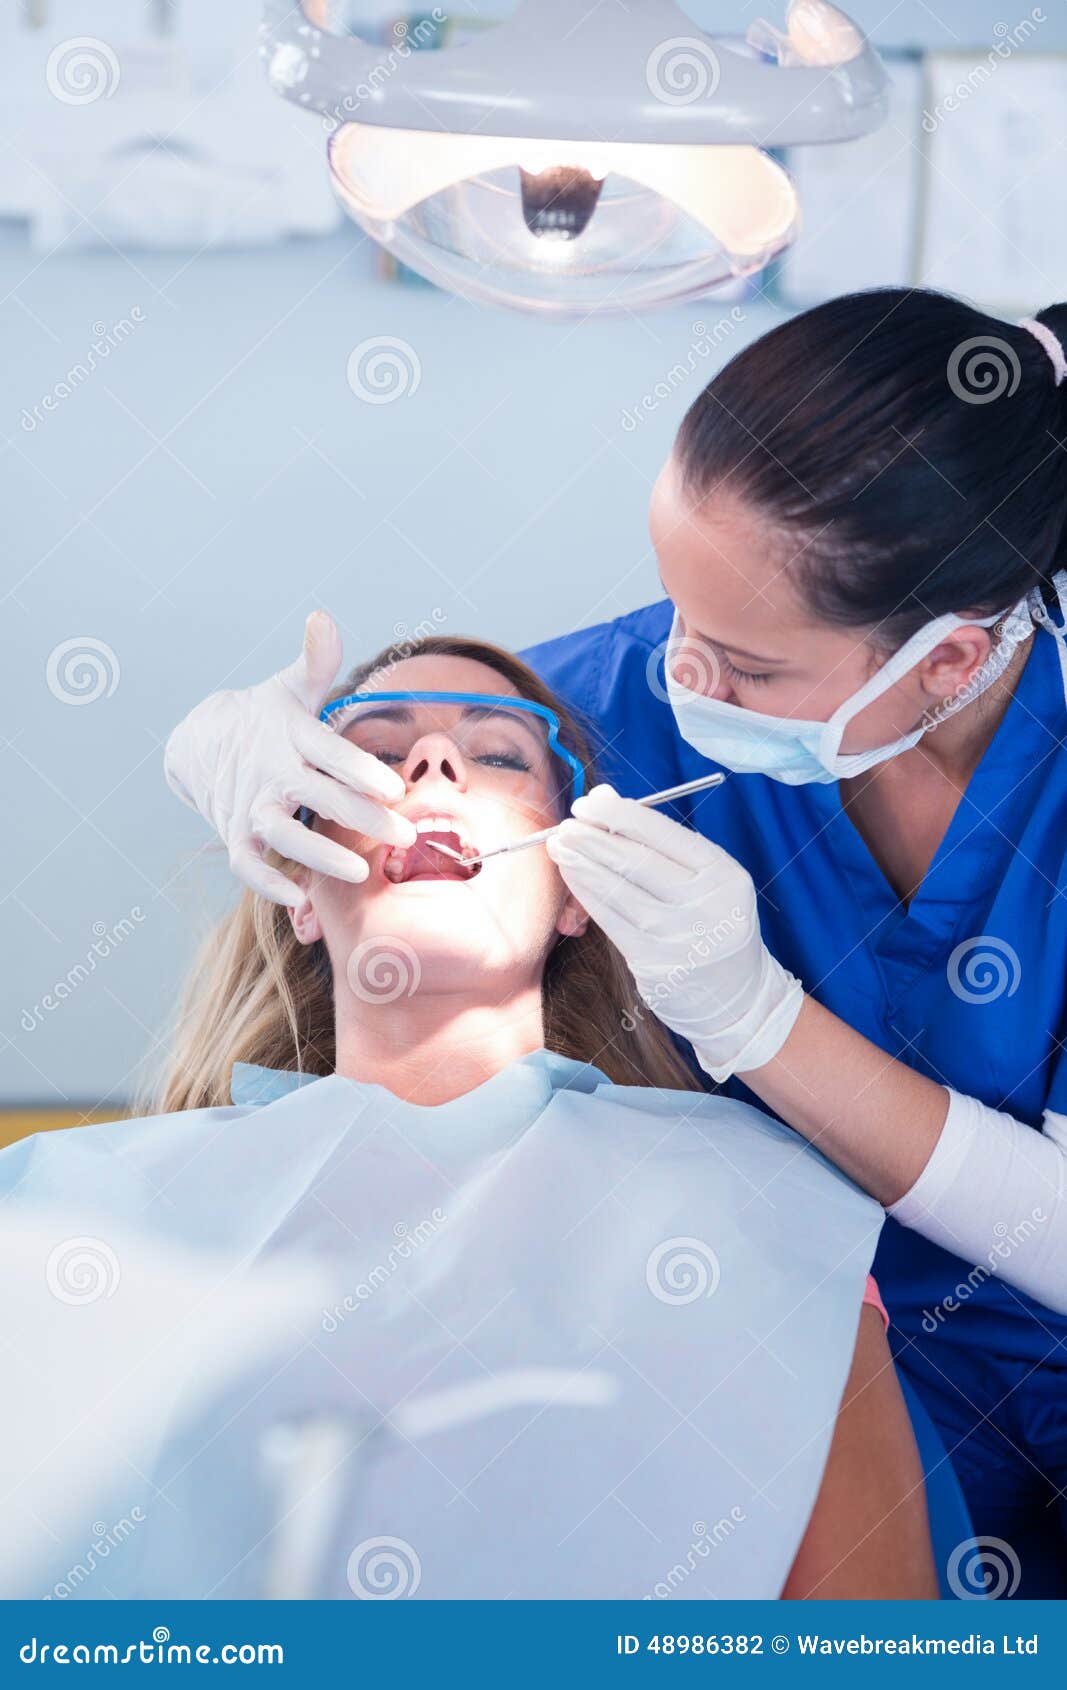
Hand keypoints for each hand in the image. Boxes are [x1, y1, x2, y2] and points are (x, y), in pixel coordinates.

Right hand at [164, 612, 415, 904]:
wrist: (200, 743)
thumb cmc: (266, 717)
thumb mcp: (290, 686)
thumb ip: (316, 660)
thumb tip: (323, 617)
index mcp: (291, 734)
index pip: (329, 751)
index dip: (359, 768)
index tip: (394, 786)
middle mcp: (272, 772)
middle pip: (317, 795)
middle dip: (361, 816)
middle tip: (405, 834)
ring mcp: (251, 805)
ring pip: (283, 835)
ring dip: (318, 855)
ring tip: (360, 872)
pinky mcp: (235, 834)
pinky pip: (248, 864)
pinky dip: (268, 883)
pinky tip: (301, 898)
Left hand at [545, 784, 803, 1080]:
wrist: (735, 995)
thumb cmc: (713, 922)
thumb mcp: (706, 877)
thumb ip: (659, 839)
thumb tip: (604, 798)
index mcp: (723, 874)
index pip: (663, 834)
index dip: (620, 815)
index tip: (590, 804)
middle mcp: (705, 905)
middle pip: (637, 861)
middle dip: (593, 838)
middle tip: (565, 824)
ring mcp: (679, 937)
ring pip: (619, 890)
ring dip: (582, 864)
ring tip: (559, 846)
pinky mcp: (653, 963)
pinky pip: (611, 920)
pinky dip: (586, 894)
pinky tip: (572, 876)